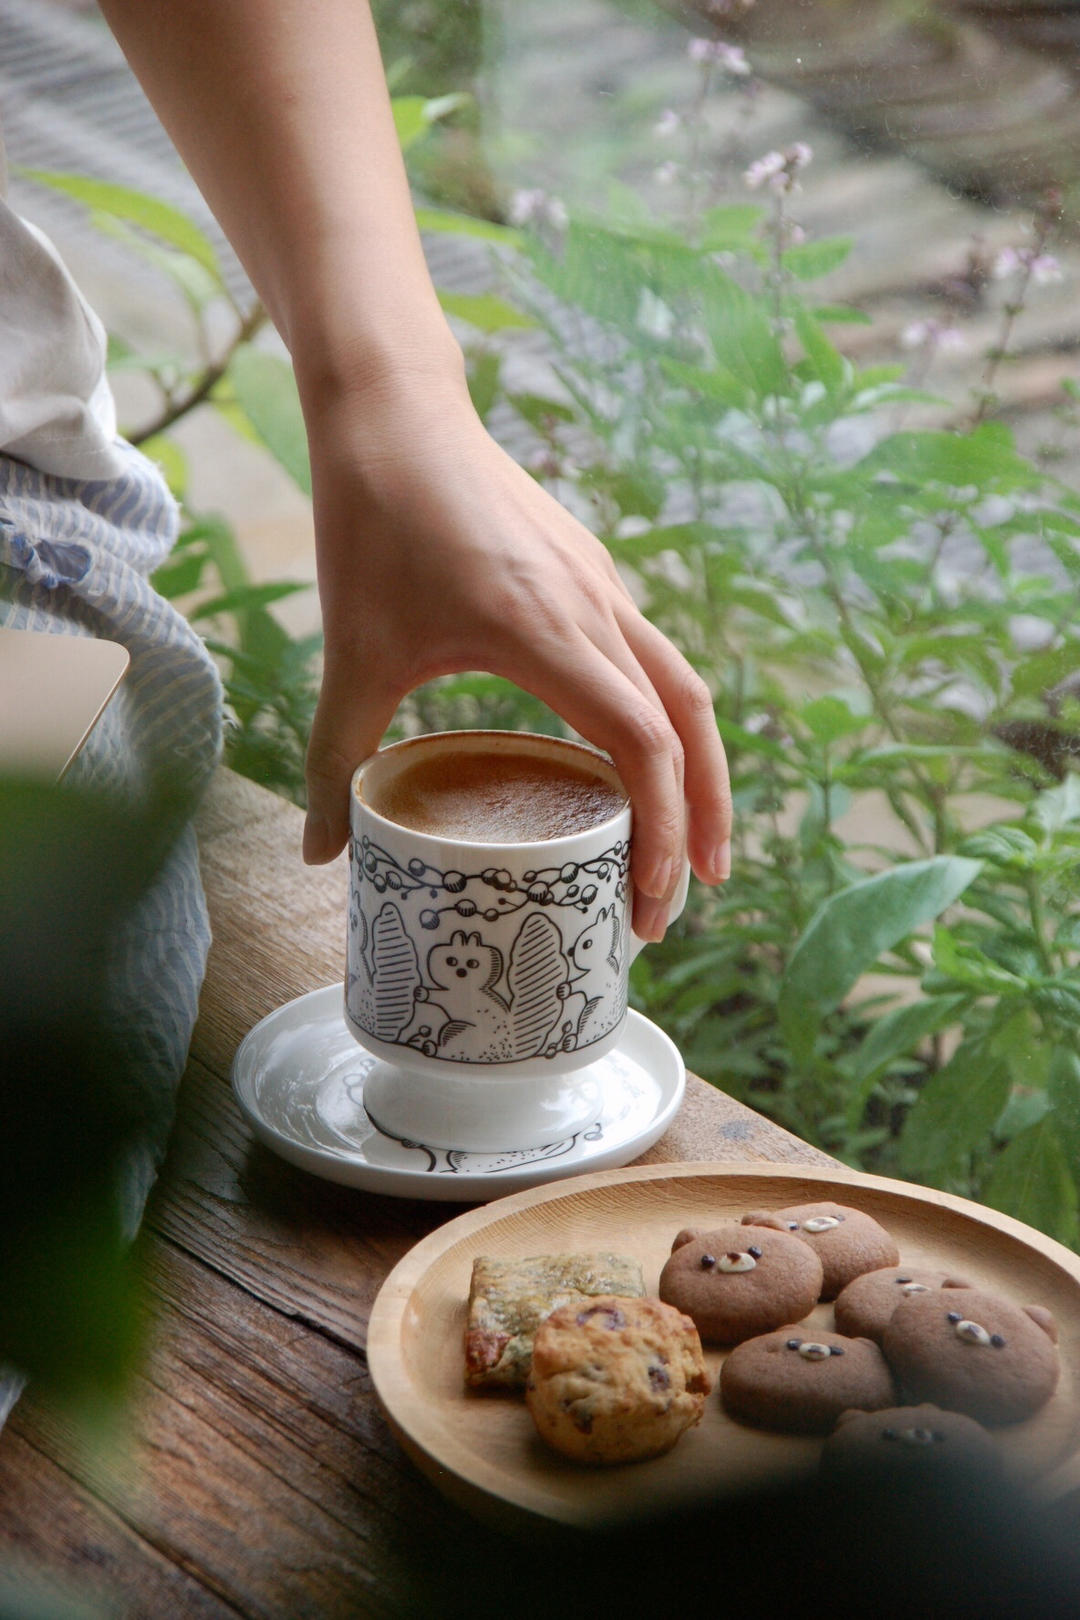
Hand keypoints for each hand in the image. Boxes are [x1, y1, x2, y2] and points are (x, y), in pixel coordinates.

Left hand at [299, 362, 731, 938]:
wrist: (395, 409)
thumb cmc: (373, 522)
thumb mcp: (352, 652)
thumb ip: (337, 755)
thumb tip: (321, 854)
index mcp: (546, 631)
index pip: (641, 745)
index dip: (661, 828)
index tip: (648, 899)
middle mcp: (594, 608)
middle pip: (689, 724)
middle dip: (702, 817)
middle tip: (686, 896)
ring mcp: (601, 586)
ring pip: (683, 687)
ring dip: (697, 769)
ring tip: (686, 843)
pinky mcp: (591, 572)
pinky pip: (650, 657)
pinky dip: (662, 720)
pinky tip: (630, 759)